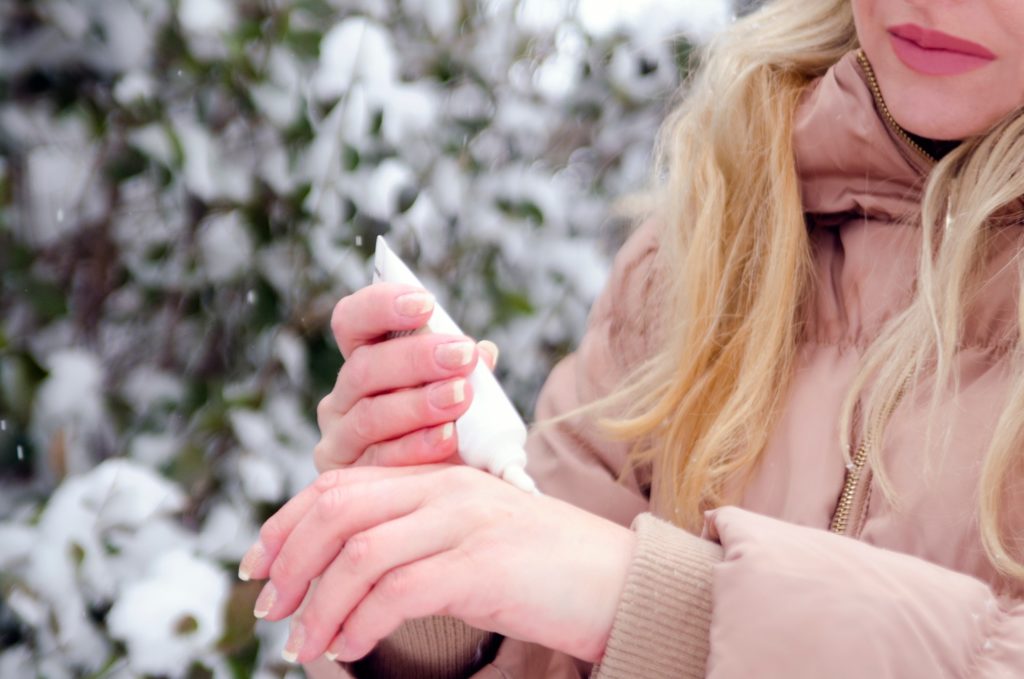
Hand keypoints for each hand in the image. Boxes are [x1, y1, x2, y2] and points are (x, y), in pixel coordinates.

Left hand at [239, 465, 635, 664]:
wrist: (618, 581)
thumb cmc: (540, 568)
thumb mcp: (468, 537)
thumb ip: (414, 536)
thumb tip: (342, 571)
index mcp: (438, 476)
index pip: (339, 483)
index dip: (286, 522)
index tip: (258, 564)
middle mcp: (446, 489)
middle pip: (338, 510)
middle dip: (290, 561)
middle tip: (270, 609)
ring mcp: (466, 522)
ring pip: (360, 554)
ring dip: (319, 606)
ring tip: (303, 645)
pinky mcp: (483, 565)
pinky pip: (398, 591)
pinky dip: (359, 623)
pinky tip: (348, 648)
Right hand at [316, 283, 497, 470]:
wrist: (442, 500)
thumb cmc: (449, 435)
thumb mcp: (461, 399)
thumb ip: (468, 374)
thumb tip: (485, 351)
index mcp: (364, 362)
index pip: (352, 321)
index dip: (381, 306)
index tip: (426, 303)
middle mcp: (342, 397)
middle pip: (364, 367)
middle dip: (416, 358)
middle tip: (462, 354)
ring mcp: (339, 439)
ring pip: (370, 414)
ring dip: (419, 403)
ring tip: (461, 395)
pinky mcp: (346, 479)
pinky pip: (379, 460)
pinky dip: (416, 447)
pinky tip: (448, 437)